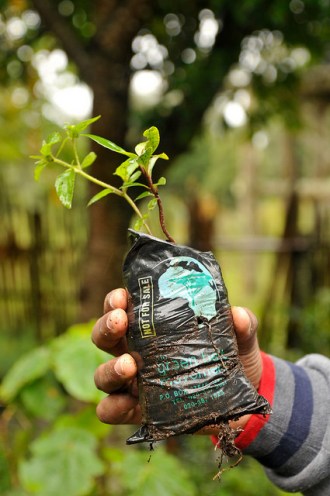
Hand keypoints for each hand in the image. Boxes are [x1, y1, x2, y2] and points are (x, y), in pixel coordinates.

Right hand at [92, 289, 261, 431]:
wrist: (241, 401)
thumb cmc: (232, 358)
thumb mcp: (240, 338)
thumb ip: (242, 324)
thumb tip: (237, 315)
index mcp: (152, 327)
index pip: (123, 308)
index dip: (115, 301)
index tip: (122, 296)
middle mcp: (136, 351)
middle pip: (104, 337)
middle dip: (106, 327)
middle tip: (120, 322)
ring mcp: (135, 383)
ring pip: (102, 374)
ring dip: (110, 368)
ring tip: (129, 365)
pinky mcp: (139, 411)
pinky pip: (111, 411)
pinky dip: (111, 408)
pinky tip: (123, 402)